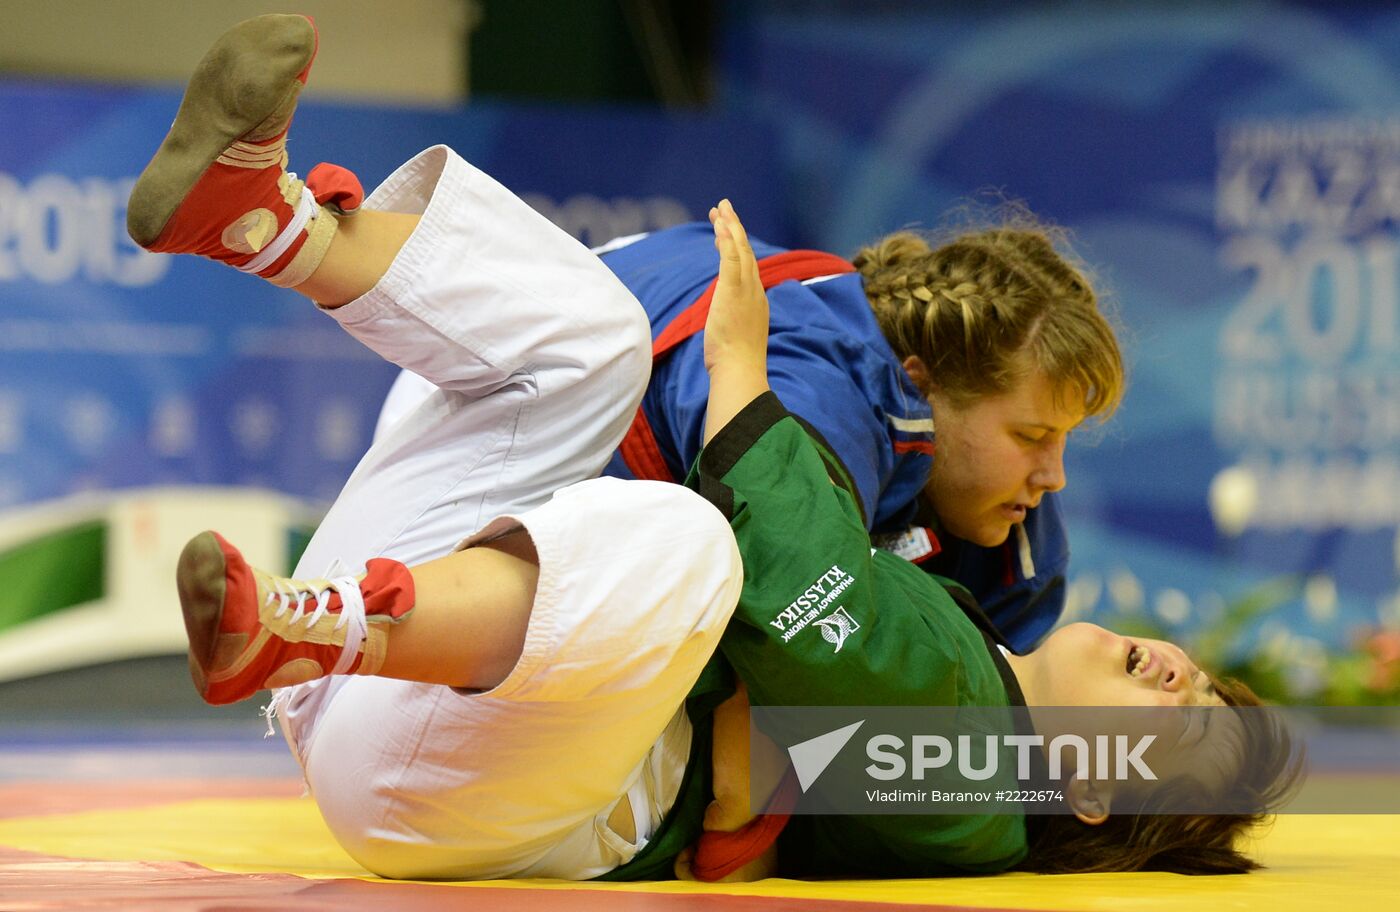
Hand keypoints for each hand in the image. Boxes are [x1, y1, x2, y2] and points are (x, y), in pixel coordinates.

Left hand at [703, 199, 769, 374]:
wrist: (740, 370)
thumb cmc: (735, 362)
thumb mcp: (736, 336)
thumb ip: (732, 322)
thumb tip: (725, 323)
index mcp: (755, 300)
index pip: (745, 266)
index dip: (736, 246)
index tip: (724, 232)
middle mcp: (755, 290)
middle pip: (745, 252)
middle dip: (734, 228)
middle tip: (723, 208)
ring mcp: (746, 290)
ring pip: (739, 250)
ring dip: (730, 227)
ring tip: (719, 209)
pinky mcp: (734, 290)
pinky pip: (731, 259)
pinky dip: (727, 240)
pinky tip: (720, 225)